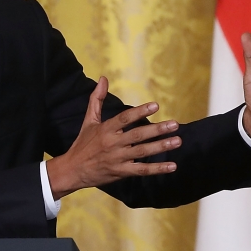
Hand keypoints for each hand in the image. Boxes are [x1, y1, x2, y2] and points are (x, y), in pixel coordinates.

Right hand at [46, 77, 181, 199]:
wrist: (73, 170)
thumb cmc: (83, 144)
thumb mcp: (88, 120)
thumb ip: (97, 99)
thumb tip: (103, 78)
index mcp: (105, 129)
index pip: (125, 118)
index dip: (140, 112)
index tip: (156, 106)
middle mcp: (112, 143)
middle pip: (138, 135)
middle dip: (157, 130)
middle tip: (175, 124)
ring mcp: (117, 159)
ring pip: (142, 152)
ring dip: (161, 146)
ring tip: (177, 141)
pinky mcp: (121, 172)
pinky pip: (141, 170)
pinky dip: (157, 169)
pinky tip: (172, 166)